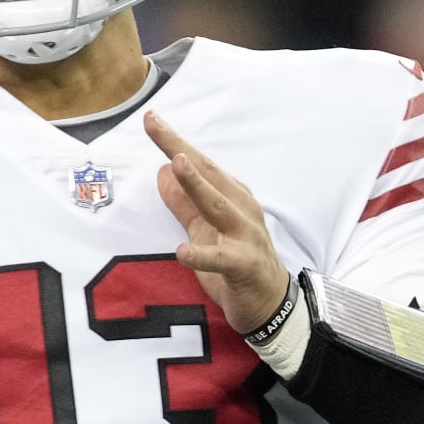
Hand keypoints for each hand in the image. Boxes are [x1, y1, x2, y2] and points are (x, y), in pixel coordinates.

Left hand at [144, 110, 288, 332]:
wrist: (272, 305)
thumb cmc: (237, 262)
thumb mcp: (204, 229)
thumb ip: (184, 203)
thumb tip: (162, 171)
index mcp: (231, 196)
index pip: (199, 164)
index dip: (175, 142)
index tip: (151, 118)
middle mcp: (241, 208)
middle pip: (207, 174)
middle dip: (179, 148)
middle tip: (155, 125)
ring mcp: (245, 235)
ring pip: (218, 206)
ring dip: (197, 185)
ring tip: (175, 165)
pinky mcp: (245, 265)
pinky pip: (222, 258)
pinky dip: (203, 254)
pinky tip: (183, 250)